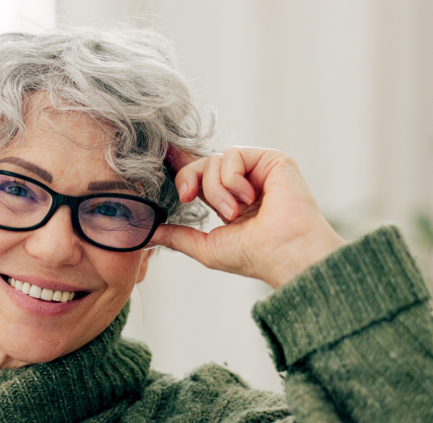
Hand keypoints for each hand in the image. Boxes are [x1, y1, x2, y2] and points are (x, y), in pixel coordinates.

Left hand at [148, 146, 345, 287]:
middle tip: (190, 200)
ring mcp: (258, 171)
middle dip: (189, 181)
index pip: (199, 176)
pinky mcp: (272, 159)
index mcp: (229, 201)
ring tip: (235, 213)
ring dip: (216, 190)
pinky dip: (232, 179)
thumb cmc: (253, 257)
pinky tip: (249, 199)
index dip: (179, 165)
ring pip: (214, 160)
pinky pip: (233, 154)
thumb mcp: (205, 247)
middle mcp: (243, 183)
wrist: (284, 255)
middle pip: (201, 164)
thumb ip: (177, 237)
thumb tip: (148, 233)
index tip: (159, 154)